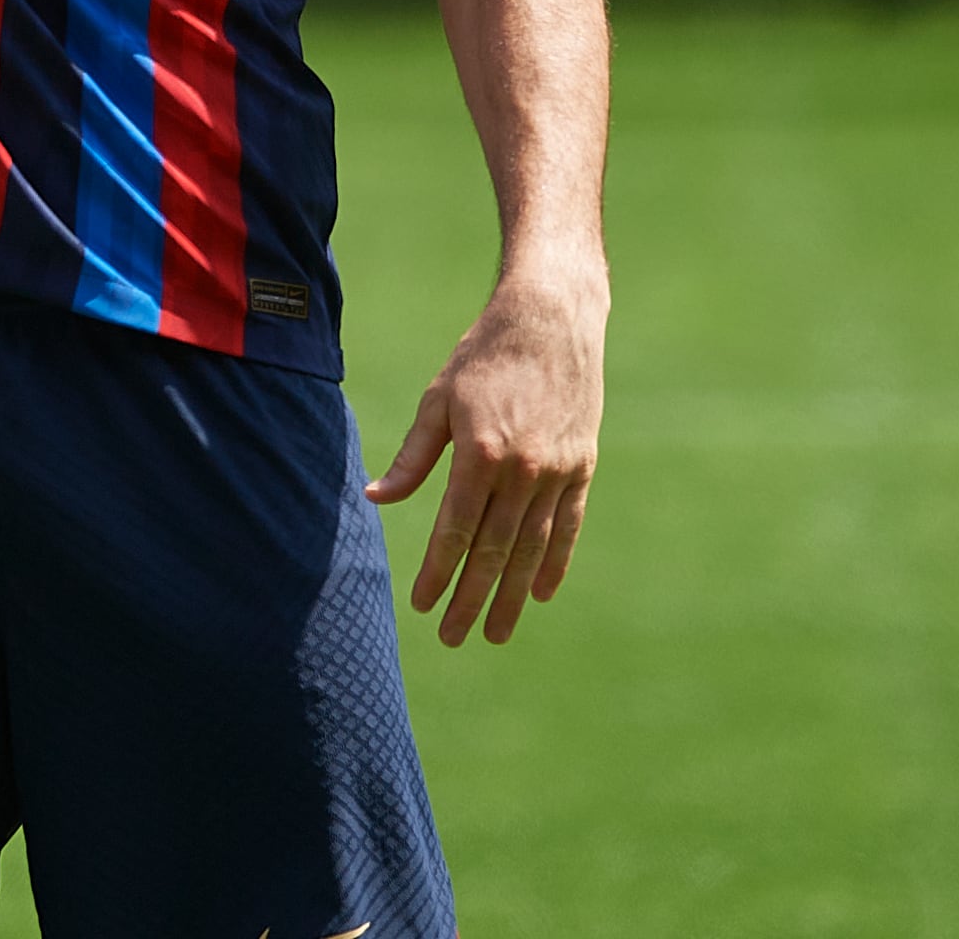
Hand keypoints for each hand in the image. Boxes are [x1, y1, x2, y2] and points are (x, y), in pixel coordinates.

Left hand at [366, 259, 605, 645]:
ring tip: (495, 632)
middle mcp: (523, 470)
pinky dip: (555, 563)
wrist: (552, 319)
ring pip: (533, 548)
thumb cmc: (484, 356)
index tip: (422, 605)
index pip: (455, 531)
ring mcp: (557, 472)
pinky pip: (569, 527)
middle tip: (453, 637)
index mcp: (481, 453)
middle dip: (472, 598)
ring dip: (513, 595)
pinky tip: (542, 594)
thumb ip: (413, 457)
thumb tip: (377, 498)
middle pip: (495, 551)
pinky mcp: (581, 467)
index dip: (438, 572)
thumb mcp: (440, 400)